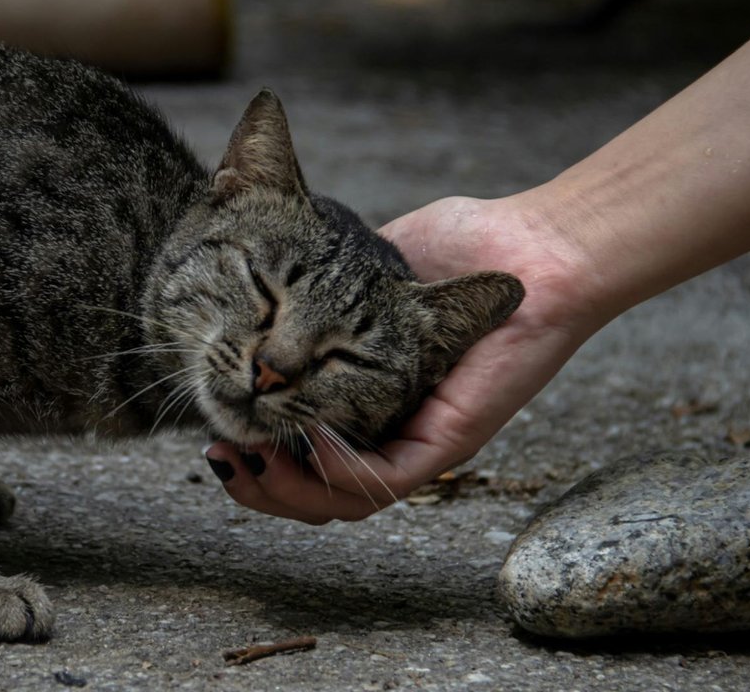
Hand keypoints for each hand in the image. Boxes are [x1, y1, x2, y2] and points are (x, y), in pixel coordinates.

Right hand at [204, 193, 608, 522]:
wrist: (535, 246)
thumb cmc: (464, 246)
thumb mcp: (364, 268)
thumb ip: (318, 287)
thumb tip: (258, 284)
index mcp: (365, 401)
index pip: (299, 453)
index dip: (252, 453)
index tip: (213, 429)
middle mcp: (388, 431)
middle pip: (312, 493)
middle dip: (255, 485)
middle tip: (218, 452)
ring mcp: (419, 442)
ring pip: (341, 503)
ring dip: (286, 490)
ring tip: (248, 455)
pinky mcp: (448, 442)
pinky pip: (385, 482)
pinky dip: (339, 472)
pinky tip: (308, 442)